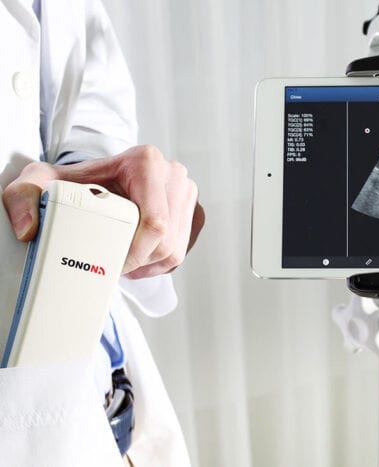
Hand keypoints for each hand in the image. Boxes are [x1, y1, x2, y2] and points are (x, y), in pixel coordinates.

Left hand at [2, 145, 204, 278]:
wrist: (100, 178)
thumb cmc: (76, 182)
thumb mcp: (41, 182)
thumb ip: (22, 197)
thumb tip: (28, 229)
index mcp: (146, 162)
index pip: (154, 222)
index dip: (135, 254)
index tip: (113, 265)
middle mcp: (172, 173)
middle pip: (166, 240)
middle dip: (140, 262)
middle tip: (113, 266)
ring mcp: (185, 191)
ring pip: (175, 248)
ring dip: (150, 265)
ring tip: (125, 263)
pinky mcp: (190, 209)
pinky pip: (181, 248)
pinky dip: (161, 262)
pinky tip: (140, 259)